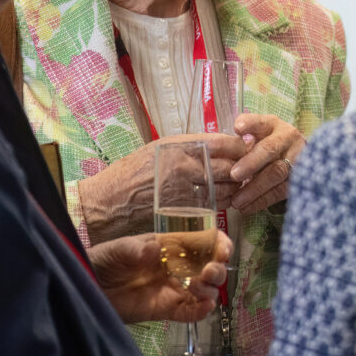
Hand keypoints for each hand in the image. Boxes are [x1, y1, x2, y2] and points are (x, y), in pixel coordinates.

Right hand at [78, 133, 246, 243]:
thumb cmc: (129, 173)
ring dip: (236, 186)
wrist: (107, 203)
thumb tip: (215, 145)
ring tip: (238, 183)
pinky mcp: (184, 212)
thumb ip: (186, 146)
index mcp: (177, 146)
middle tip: (247, 167)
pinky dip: (224, 202)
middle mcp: (183, 166)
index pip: (220, 142)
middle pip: (228, 166)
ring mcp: (185, 191)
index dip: (237, 145)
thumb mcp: (157, 148)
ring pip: (226, 189)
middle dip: (242, 167)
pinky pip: (215, 207)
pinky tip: (225, 199)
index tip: (244, 146)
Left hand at [89, 230, 231, 323]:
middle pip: (209, 266)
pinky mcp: (165, 309)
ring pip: (204, 290)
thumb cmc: (104, 260)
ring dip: (211, 289)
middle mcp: (178, 266)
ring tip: (199, 289)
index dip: (218, 243)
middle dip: (217, 269)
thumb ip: (136, 250)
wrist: (86, 287)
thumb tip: (154, 250)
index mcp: (171, 245)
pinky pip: (189, 312)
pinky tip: (204, 308)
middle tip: (208, 273)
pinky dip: (200, 312)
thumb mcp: (118, 249)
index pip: (203, 241)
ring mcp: (173, 288)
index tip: (223, 251)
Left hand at [228, 114, 305, 214]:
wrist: (299, 157)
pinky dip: (262, 201)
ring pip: (277, 173)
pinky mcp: (300, 179)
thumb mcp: (258, 133)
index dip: (250, 124)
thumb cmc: (269, 144)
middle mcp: (288, 139)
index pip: (260, 122)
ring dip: (255, 188)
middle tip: (234, 175)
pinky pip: (280, 191)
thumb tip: (231, 135)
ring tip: (236, 200)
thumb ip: (244, 134)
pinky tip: (246, 207)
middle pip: (270, 149)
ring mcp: (297, 158)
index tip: (238, 128)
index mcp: (273, 125)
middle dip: (252, 163)